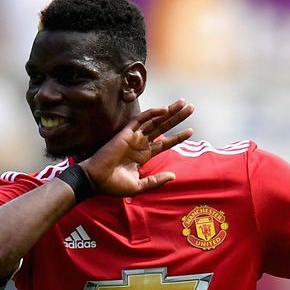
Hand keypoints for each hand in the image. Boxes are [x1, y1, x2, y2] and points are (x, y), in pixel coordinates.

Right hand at [79, 99, 193, 196]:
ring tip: (184, 103)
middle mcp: (140, 143)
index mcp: (144, 155)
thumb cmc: (114, 185)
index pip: (164, 143)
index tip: (191, 131)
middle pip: (163, 127)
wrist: (97, 181)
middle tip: (192, 108)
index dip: (178, 137)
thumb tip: (174, 176)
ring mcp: (134, 137)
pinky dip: (152, 113)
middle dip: (177, 117)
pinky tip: (165, 109)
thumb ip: (156, 181)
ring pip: (155, 120)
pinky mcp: (126, 132)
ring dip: (169, 111)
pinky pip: (141, 119)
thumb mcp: (139, 185)